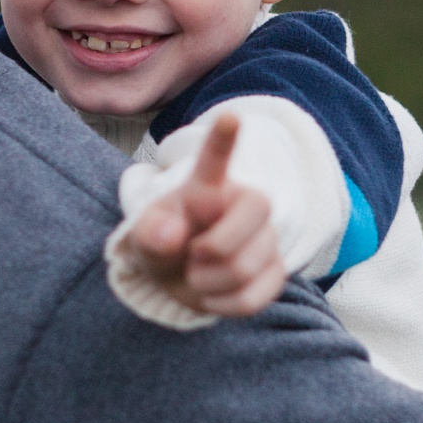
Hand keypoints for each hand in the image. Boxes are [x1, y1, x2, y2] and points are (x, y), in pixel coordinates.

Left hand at [127, 114, 287, 317]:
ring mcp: (265, 237)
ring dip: (209, 284)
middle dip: (212, 251)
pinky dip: (224, 305)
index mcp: (208, 186)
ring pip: (245, 269)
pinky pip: (253, 298)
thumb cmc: (164, 245)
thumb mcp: (146, 238)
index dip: (222, 140)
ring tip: (198, 274)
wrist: (182, 278)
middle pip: (249, 224)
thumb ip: (151, 233)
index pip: (216, 160)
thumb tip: (172, 235)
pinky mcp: (276, 271)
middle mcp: (245, 204)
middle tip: (191, 256)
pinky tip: (214, 293)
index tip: (229, 117)